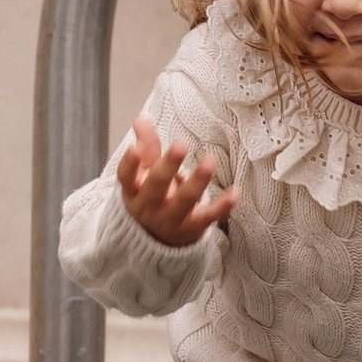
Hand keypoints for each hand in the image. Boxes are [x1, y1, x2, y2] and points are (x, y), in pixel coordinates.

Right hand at [118, 115, 235, 245]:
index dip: (130, 163)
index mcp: (133, 191)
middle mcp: (149, 207)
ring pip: (183, 201)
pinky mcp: (192, 228)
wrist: (155, 241)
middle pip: (156, 187)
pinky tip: (234, 192)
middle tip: (181, 145)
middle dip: (168, 166)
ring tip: (209, 162)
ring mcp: (170, 220)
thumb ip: (147, 147)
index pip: (126, 177)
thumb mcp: (144, 175)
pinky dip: (222, 206)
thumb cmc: (151, 198)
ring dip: (197, 182)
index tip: (135, 148)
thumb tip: (140, 119)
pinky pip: (208, 217)